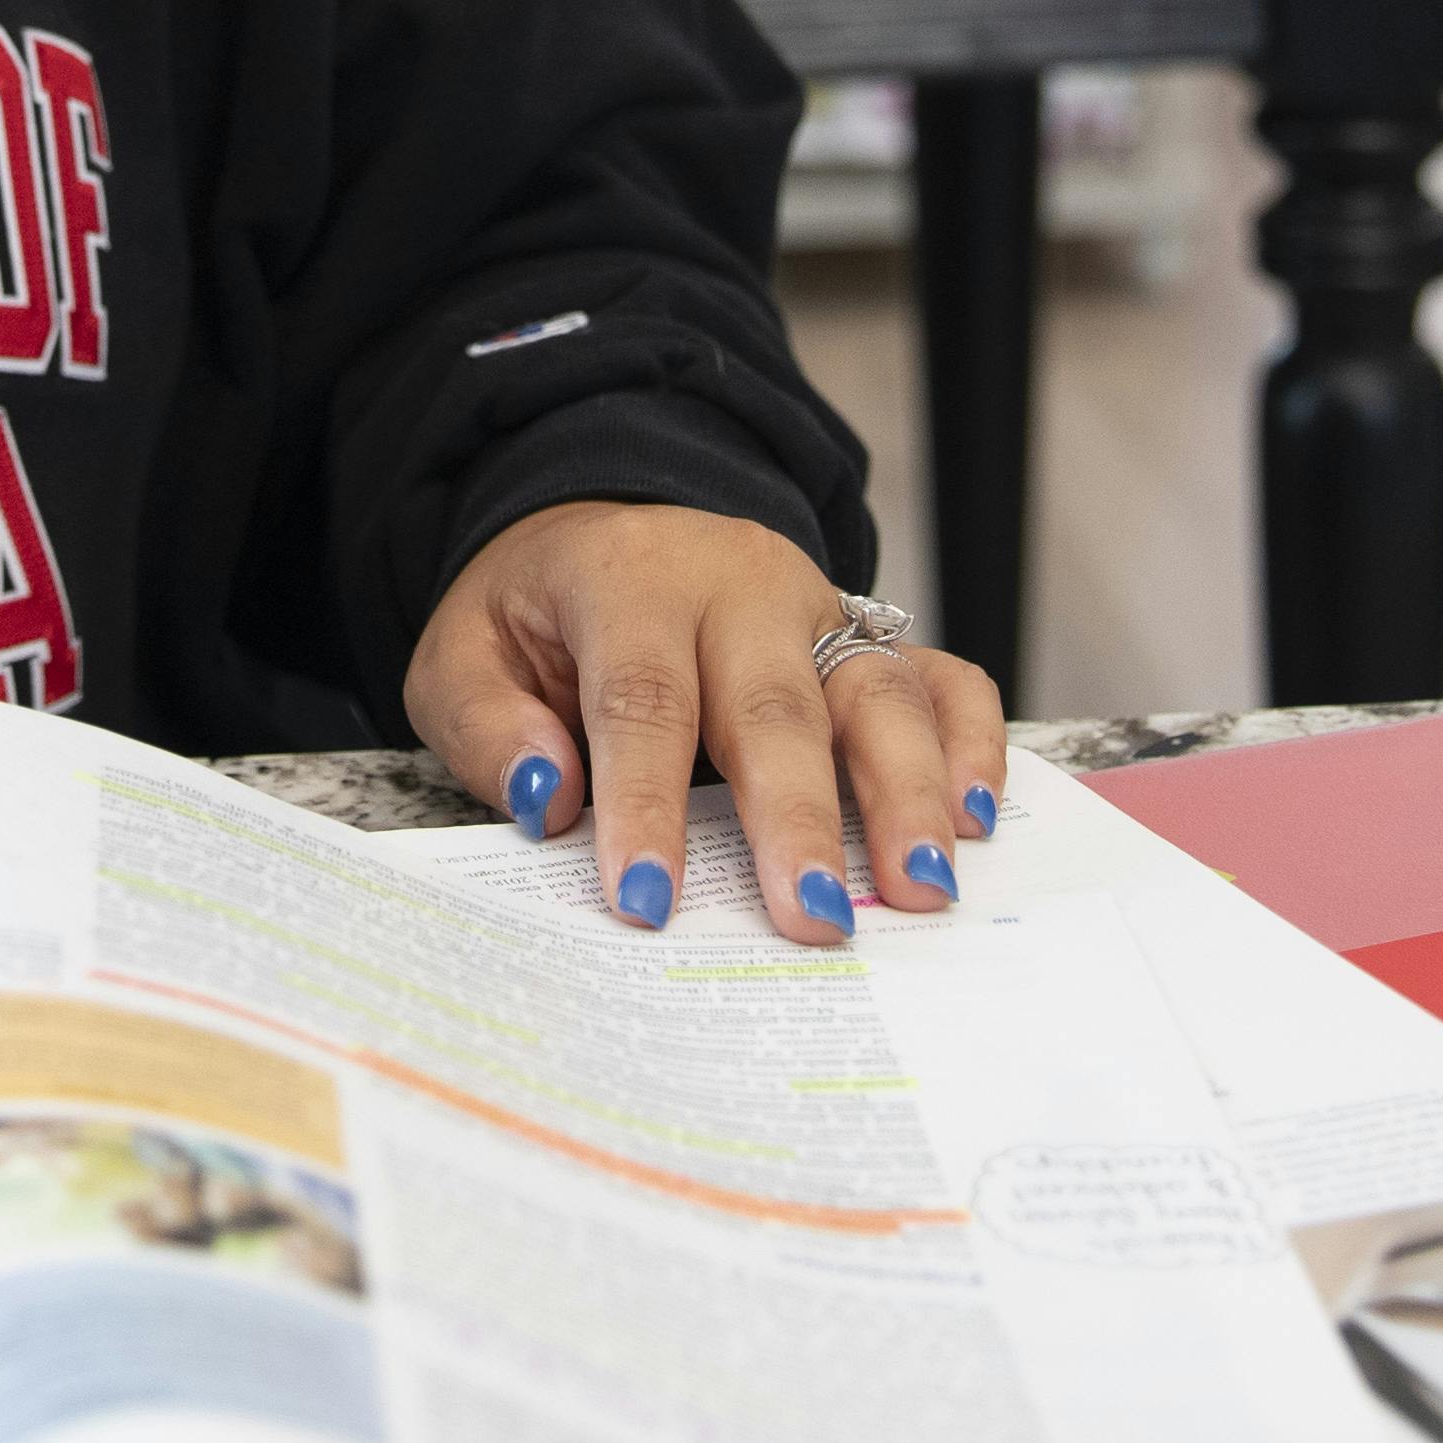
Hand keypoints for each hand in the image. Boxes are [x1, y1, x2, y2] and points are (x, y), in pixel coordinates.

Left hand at [406, 499, 1007, 950]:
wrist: (603, 524)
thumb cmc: (536, 617)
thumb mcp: (463, 651)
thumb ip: (487, 722)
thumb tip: (544, 796)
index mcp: (630, 583)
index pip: (642, 701)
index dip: (646, 806)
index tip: (648, 902)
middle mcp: (738, 585)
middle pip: (774, 706)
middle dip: (796, 819)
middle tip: (814, 918)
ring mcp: (817, 608)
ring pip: (876, 693)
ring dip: (906, 793)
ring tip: (922, 886)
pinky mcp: (867, 635)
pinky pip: (940, 677)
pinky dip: (971, 741)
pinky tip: (979, 818)